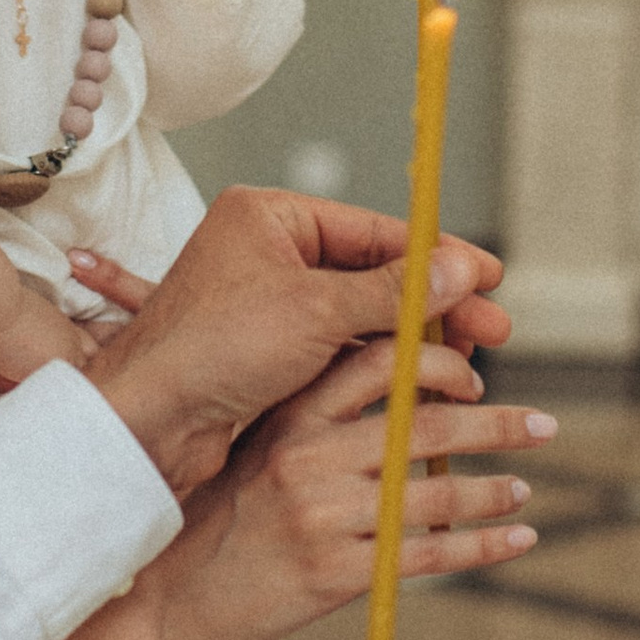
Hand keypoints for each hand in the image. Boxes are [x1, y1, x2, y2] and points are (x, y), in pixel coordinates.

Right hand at [73, 335, 549, 639]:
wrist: (163, 598)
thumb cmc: (216, 522)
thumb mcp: (254, 453)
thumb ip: (316, 423)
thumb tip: (400, 400)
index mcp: (290, 417)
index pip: (379, 363)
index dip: (440, 361)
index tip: (478, 373)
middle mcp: (308, 457)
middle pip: (424, 422)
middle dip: (495, 421)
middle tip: (542, 424)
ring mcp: (323, 516)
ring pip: (435, 490)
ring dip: (493, 487)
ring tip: (522, 485)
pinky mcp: (335, 573)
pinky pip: (428, 554)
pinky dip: (483, 545)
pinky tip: (517, 539)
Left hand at [75, 192, 511, 496]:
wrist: (146, 422)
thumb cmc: (213, 349)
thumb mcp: (317, 310)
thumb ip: (396, 289)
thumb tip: (462, 265)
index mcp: (269, 217)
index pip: (375, 229)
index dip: (440, 256)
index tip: (492, 279)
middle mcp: (265, 252)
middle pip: (372, 272)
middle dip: (435, 305)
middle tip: (493, 334)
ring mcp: (263, 304)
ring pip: (357, 316)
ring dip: (413, 339)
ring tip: (467, 367)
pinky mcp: (262, 353)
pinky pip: (336, 349)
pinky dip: (379, 364)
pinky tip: (420, 385)